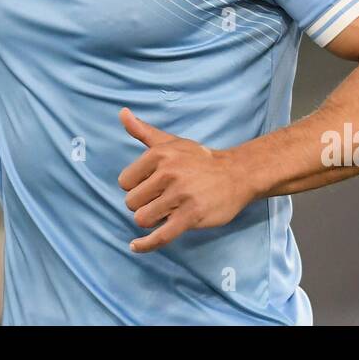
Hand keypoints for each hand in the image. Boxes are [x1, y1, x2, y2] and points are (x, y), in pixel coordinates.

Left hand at [117, 107, 255, 253]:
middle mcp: (168, 172)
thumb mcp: (170, 141)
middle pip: (131, 202)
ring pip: (142, 218)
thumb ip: (143, 130)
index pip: (125, 181)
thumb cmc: (199, 159)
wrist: (236, 174)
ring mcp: (180, 195)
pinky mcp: (191, 215)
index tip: (151, 186)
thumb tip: (122, 113)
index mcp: (160, 154)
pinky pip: (161, 235)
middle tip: (162, 199)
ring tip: (165, 212)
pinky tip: (136, 246)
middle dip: (142, 205)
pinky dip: (146, 244)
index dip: (135, 187)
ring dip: (150, 220)